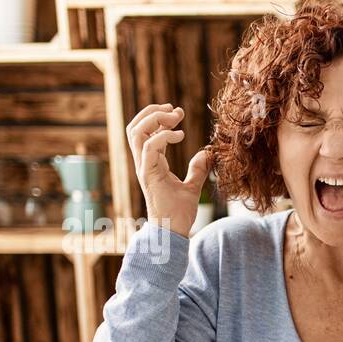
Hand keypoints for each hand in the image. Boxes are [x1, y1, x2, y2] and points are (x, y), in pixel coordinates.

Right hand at [127, 102, 210, 236]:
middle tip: (174, 110)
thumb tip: (208, 154)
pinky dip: (162, 135)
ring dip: (153, 118)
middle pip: (134, 127)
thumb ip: (198, 170)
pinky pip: (148, 147)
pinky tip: (180, 135)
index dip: (158, 118)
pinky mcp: (148, 174)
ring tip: (174, 117)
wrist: (173, 231)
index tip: (178, 113)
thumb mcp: (192, 187)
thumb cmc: (178, 213)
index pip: (144, 131)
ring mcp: (144, 168)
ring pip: (135, 132)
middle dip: (151, 112)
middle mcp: (144, 162)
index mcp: (151, 162)